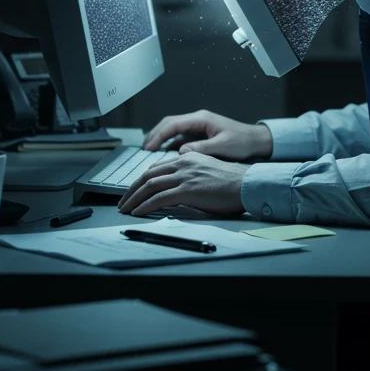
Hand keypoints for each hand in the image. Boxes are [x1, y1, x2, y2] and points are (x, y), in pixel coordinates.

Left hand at [117, 152, 248, 216]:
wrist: (246, 184)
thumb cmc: (232, 183)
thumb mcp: (207, 172)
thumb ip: (191, 175)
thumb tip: (178, 189)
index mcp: (188, 158)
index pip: (157, 168)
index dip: (142, 180)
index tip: (134, 190)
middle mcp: (183, 163)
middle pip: (148, 175)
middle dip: (132, 189)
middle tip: (123, 201)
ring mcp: (184, 176)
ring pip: (150, 186)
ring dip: (134, 199)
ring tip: (126, 209)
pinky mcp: (187, 190)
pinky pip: (159, 198)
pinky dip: (145, 206)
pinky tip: (138, 212)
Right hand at [142, 109, 272, 161]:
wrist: (256, 141)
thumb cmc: (242, 142)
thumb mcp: (223, 146)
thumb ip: (202, 148)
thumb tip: (182, 152)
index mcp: (201, 119)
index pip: (173, 124)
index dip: (159, 135)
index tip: (149, 147)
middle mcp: (197, 120)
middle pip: (169, 124)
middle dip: (155, 135)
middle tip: (145, 150)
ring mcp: (198, 127)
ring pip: (173, 129)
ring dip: (160, 138)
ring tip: (149, 152)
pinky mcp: (199, 135)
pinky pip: (179, 137)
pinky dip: (169, 144)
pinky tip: (164, 154)